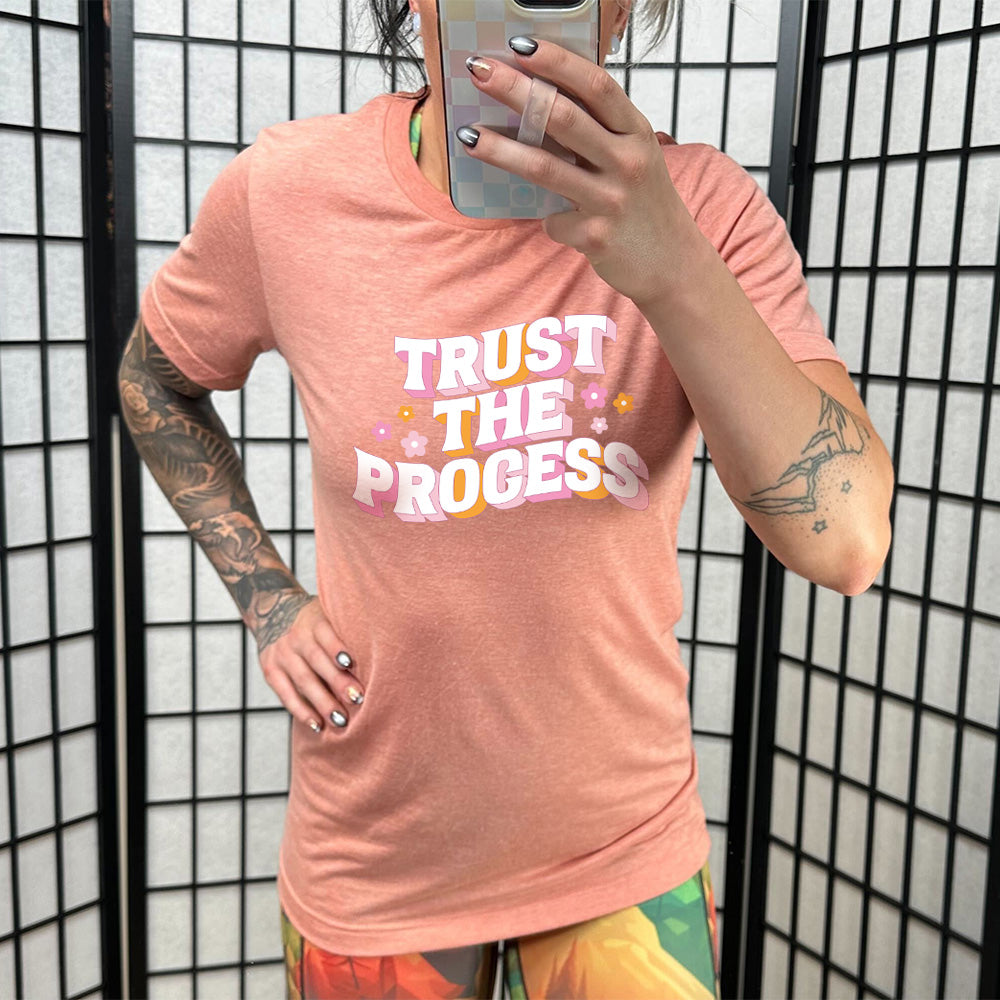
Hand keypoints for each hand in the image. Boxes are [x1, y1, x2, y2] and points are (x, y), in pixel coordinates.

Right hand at [256, 594, 365, 733]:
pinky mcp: (271, 671)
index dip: (337, 649)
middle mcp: (296, 637)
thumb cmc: (315, 621)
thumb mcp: (328, 614)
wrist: (273, 613)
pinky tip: (317, 725)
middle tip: (357, 699)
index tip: (352, 664)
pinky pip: (285, 694)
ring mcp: (282, 655)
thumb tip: (380, 655)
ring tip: (341, 720)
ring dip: (323, 702)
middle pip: (317, 661)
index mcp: (314, 621)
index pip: (326, 635)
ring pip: (303, 681)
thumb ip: (346, 631)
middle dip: (337, 682)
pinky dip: (301, 711)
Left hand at [460, 36, 704, 306]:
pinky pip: (553, 220)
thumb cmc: (644, 205)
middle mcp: (628, 161)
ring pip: (545, 167)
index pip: (596, 85)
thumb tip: (539, 104)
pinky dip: (548, 220)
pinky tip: (556, 222)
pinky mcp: (596, 237)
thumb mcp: (634, 158)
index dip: (557, 61)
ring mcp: (612, 200)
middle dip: (516, 90)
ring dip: (500, 149)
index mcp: (637, 133)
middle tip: (479, 71)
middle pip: (563, 117)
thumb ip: (599, 133)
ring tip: (467, 135)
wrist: (673, 265)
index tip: (520, 45)